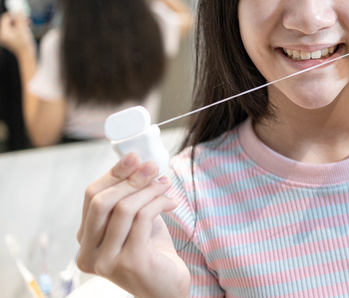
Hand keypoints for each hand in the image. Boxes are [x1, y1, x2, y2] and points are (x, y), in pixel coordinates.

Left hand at [0, 11, 34, 55]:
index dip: (13, 13)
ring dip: (20, 22)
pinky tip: (27, 27)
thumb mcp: (23, 29)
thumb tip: (18, 10)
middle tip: (26, 17)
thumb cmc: (25, 44)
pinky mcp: (10, 38)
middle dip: (18, 18)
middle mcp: (2, 34)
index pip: (5, 18)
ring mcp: (6, 37)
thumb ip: (20, 19)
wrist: (27, 54)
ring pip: (12, 25)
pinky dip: (20, 27)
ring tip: (29, 22)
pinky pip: (14, 29)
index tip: (20, 11)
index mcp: (3, 32)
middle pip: (9, 21)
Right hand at [76, 153, 189, 297]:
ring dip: (148, 190)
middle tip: (153, 167)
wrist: (166, 287)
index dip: (113, 173)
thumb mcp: (134, 222)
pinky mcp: (130, 262)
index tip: (134, 157)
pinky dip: (158, 203)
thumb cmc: (151, 252)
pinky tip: (171, 202)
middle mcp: (89, 253)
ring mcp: (107, 260)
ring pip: (123, 208)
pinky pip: (143, 219)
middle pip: (102, 202)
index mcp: (85, 240)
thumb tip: (139, 163)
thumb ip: (128, 198)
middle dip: (130, 179)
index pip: (91, 197)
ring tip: (165, 185)